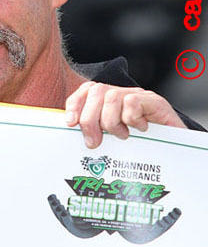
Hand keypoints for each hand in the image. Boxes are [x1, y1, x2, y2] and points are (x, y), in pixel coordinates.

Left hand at [65, 82, 185, 148]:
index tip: (70, 123)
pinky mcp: (155, 102)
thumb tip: (73, 135)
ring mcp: (139, 97)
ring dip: (111, 122)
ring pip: (111, 97)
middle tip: (94, 142)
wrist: (176, 156)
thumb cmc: (142, 150)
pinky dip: (130, 119)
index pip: (86, 91)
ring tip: (122, 136)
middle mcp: (122, 95)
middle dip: (89, 119)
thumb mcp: (111, 143)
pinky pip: (131, 102)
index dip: (75, 104)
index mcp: (109, 102)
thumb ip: (94, 135)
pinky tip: (139, 129)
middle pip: (95, 92)